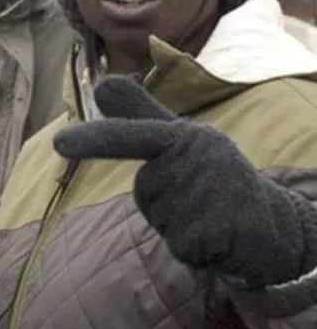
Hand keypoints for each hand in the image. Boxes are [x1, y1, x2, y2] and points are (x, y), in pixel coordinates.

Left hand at [52, 75, 316, 288]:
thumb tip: (102, 82)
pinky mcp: (210, 232)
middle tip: (200, 193)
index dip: (95, 139)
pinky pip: (179, 244)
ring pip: (160, 217)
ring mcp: (204, 194)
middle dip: (165, 196)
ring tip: (207, 211)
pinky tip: (216, 234)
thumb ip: (139, 113)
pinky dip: (194, 246)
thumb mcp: (181, 137)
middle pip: (146, 189)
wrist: (271, 221)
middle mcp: (194, 158)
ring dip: (177, 221)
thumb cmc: (213, 173)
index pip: (134, 136)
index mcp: (183, 135)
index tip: (57, 143)